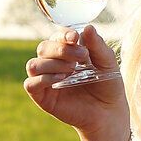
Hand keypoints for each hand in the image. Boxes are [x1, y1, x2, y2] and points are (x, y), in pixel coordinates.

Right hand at [24, 26, 129, 140]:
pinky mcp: (43, 97)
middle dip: (61, 49)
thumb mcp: (107, 62)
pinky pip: (30, 84)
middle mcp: (53, 64)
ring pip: (33, 64)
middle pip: (43, 47)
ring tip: (72, 70)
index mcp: (67, 52)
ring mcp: (46, 81)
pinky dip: (43, 79)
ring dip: (52, 63)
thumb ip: (97, 46)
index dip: (63, 34)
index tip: (75, 37)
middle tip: (82, 56)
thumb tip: (87, 27)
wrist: (109, 113)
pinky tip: (61, 79)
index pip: (56, 36)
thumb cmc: (108, 86)